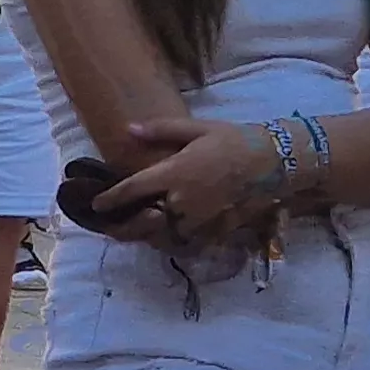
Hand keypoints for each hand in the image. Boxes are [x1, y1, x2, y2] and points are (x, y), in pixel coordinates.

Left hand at [94, 116, 287, 250]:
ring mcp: (199, 218)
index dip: (111, 199)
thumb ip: (161, 130)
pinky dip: (173, 242)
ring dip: (147, 236)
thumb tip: (129, 129)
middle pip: (143, 221)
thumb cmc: (234, 140)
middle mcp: (182, 199)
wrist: (272, 162)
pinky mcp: (214, 229)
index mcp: (174, 172)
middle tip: (111, 229)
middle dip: (124, 228)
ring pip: (163, 235)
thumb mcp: (197, 128)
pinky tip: (166, 238)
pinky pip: (187, 241)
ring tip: (134, 234)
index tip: (97, 206)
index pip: (133, 190)